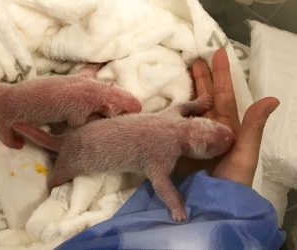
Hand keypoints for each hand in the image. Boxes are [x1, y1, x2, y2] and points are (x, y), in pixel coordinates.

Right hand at [175, 48, 278, 185]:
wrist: (210, 207)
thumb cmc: (230, 182)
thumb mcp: (245, 155)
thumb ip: (254, 128)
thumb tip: (272, 98)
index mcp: (226, 128)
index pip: (224, 96)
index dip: (221, 75)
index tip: (217, 54)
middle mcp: (208, 129)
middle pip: (206, 98)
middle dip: (202, 78)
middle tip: (196, 59)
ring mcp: (190, 137)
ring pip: (189, 109)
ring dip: (187, 90)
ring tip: (182, 74)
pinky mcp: (176, 146)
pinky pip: (173, 125)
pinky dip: (170, 112)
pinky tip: (165, 104)